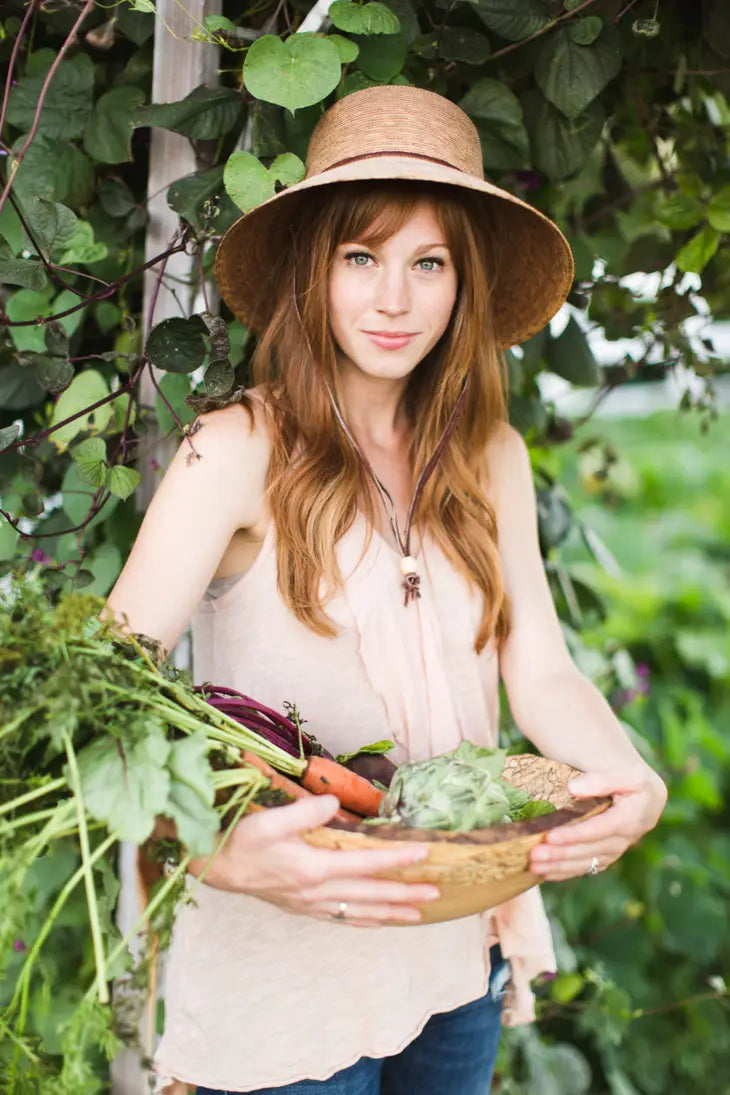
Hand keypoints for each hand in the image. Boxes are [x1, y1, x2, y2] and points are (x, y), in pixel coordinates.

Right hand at [188, 794, 439, 925]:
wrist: (213, 866)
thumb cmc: (240, 840)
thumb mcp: (270, 820)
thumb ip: (304, 811)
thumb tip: (335, 803)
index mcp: (313, 868)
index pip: (365, 864)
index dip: (396, 859)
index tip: (424, 853)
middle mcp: (316, 891)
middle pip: (369, 894)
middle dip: (404, 893)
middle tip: (436, 893)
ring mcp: (309, 903)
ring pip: (359, 911)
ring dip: (390, 912)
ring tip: (417, 913)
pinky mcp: (301, 907)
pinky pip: (341, 917)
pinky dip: (364, 919)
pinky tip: (376, 920)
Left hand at [529, 765, 667, 881]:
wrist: (645, 798)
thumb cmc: (632, 781)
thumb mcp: (627, 774)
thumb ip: (601, 780)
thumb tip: (573, 788)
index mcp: (631, 818)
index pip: (600, 829)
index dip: (575, 835)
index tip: (550, 836)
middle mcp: (625, 839)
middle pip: (590, 850)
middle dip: (561, 854)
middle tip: (534, 855)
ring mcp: (615, 850)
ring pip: (586, 862)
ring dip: (559, 866)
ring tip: (534, 865)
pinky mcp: (606, 857)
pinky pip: (586, 867)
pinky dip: (565, 872)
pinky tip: (545, 873)